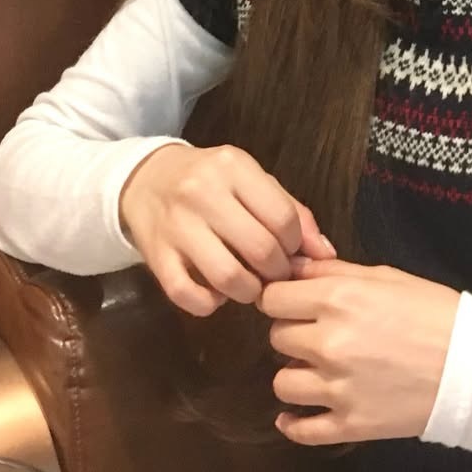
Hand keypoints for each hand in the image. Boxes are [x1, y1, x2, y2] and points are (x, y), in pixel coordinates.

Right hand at [119, 143, 334, 316]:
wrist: (146, 180)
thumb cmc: (211, 181)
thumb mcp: (252, 181)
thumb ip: (291, 212)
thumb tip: (326, 254)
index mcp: (233, 167)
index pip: (283, 218)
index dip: (296, 244)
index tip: (290, 251)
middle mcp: (203, 193)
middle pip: (260, 249)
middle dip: (277, 272)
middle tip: (274, 274)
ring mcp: (177, 226)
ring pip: (228, 277)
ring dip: (249, 292)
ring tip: (250, 286)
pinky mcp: (155, 256)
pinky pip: (188, 296)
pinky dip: (210, 304)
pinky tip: (217, 294)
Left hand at [259, 258, 460, 444]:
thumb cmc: (432, 310)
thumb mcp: (384, 276)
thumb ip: (333, 271)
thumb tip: (293, 267)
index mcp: (336, 299)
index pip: (272, 298)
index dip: (280, 297)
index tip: (292, 302)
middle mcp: (328, 342)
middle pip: (276, 337)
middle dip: (292, 332)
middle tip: (316, 333)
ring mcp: (337, 388)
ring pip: (282, 383)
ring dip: (296, 374)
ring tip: (317, 370)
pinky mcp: (350, 425)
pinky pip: (301, 431)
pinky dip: (294, 424)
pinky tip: (297, 415)